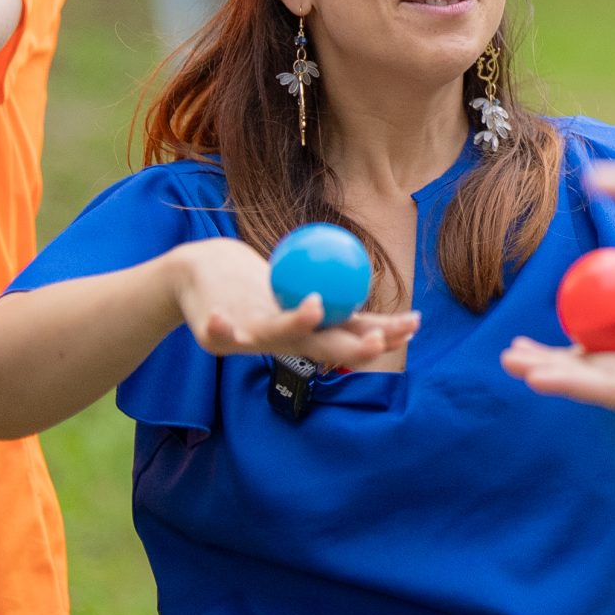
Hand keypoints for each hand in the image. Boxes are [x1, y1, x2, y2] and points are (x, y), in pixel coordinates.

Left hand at [168, 237, 418, 367]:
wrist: (201, 283)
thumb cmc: (257, 280)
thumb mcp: (297, 282)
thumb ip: (327, 281)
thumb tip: (366, 266)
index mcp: (308, 331)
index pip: (353, 335)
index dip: (385, 335)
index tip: (413, 325)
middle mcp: (285, 342)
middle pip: (325, 346)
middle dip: (353, 348)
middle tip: (379, 339)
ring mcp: (251, 340)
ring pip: (277, 335)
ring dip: (298, 323)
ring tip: (316, 306)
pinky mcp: (215, 338)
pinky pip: (221, 333)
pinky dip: (224, 326)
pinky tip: (226, 319)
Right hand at [502, 310, 614, 472]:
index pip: (613, 385)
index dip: (574, 383)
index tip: (537, 379)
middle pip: (592, 365)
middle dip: (549, 364)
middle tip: (506, 360)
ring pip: (592, 354)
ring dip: (552, 353)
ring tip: (511, 352)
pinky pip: (602, 349)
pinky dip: (571, 351)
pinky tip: (545, 353)